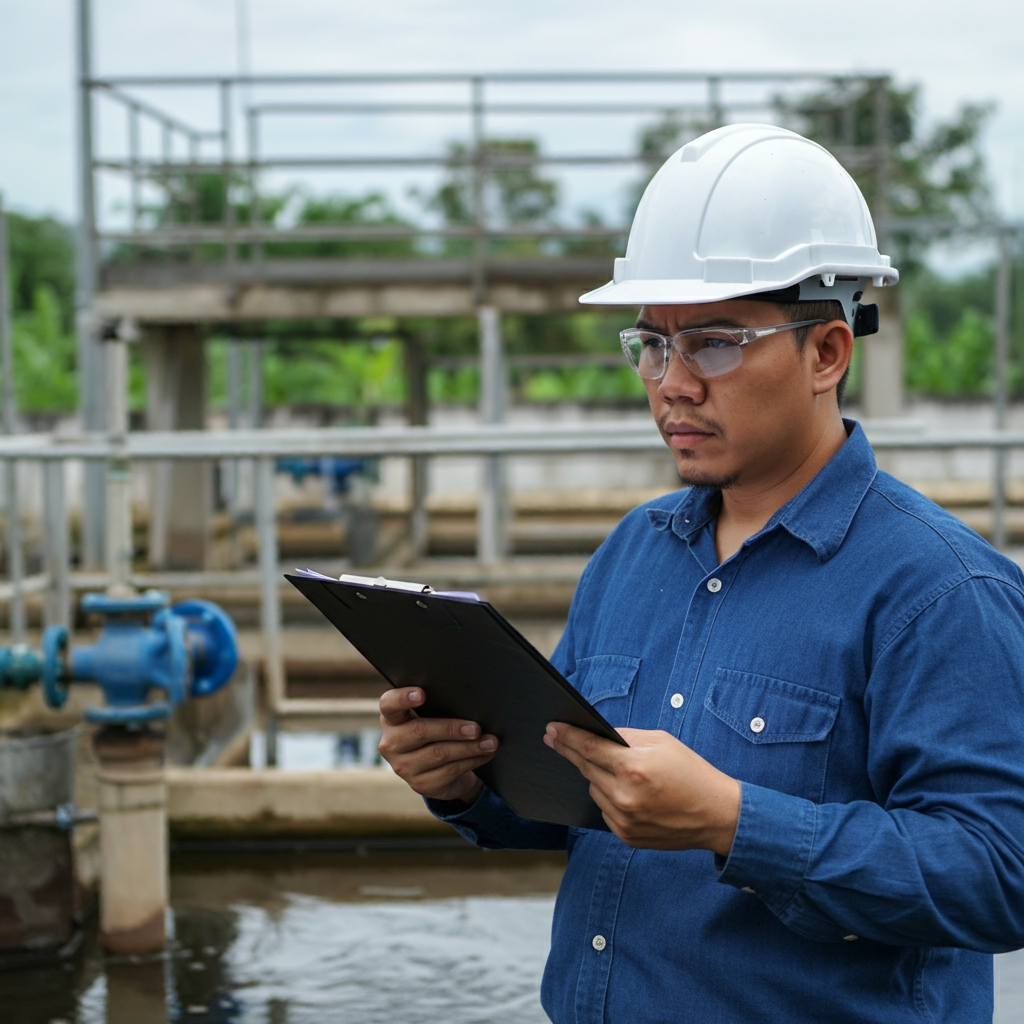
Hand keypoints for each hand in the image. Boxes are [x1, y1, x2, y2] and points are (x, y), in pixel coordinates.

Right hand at [378, 686, 497, 804]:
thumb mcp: (431, 716)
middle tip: (476, 728)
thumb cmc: (435, 729)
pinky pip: (450, 771)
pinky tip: (484, 754)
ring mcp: (403, 767)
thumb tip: (469, 703)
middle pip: (420, 731)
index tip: (422, 694)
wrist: (436, 768)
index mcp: (392, 718)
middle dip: (452, 729)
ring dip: (469, 748)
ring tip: (490, 742)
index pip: (389, 704)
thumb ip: (438, 706)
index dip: (403, 698)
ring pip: (439, 754)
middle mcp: (391, 743)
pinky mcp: (420, 785)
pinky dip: (471, 761)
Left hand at [543, 723, 740, 855]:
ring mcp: (624, 820)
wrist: (717, 815)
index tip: (551, 729)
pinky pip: (605, 810)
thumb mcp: (661, 742)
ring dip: (596, 776)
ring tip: (612, 768)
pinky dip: (609, 797)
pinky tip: (625, 791)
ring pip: (594, 790)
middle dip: (570, 751)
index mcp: (633, 768)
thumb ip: (626, 737)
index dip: (567, 737)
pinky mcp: (626, 836)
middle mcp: (625, 796)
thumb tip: (597, 735)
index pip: (589, 748)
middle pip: (585, 769)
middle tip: (554, 737)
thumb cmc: (691, 772)